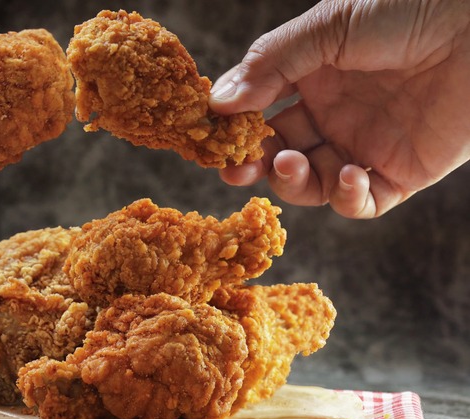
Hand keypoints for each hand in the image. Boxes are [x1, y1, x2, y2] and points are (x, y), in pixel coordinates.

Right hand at [210, 0, 469, 217]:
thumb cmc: (404, 9)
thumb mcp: (325, 29)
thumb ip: (268, 66)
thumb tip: (217, 104)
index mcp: (312, 79)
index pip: (260, 113)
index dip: (236, 128)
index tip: (212, 136)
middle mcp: (335, 115)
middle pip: (279, 153)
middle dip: (253, 163)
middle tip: (233, 167)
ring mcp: (366, 145)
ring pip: (313, 184)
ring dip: (291, 181)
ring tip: (287, 161)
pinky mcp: (403, 172)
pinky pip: (363, 202)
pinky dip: (349, 198)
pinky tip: (349, 175)